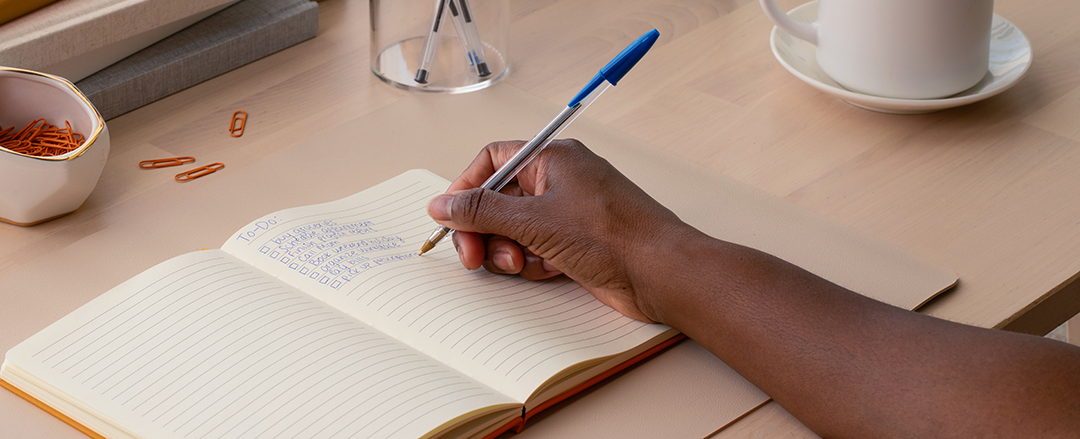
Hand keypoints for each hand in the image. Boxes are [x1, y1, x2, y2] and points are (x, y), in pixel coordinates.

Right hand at [426, 139, 690, 322]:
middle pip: (498, 201)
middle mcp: (560, 181)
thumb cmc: (614, 237)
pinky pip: (534, 250)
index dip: (466, 189)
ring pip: (514, 231)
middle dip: (484, 231)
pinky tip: (549, 270)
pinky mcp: (575, 244)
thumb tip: (442, 204)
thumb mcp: (535, 221)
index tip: (451, 218)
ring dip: (509, 251)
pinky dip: (532, 263)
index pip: (492, 162)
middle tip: (475, 257)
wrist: (661, 274)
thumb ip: (482, 211)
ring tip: (523, 264)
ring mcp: (568, 214)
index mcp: (553, 158)